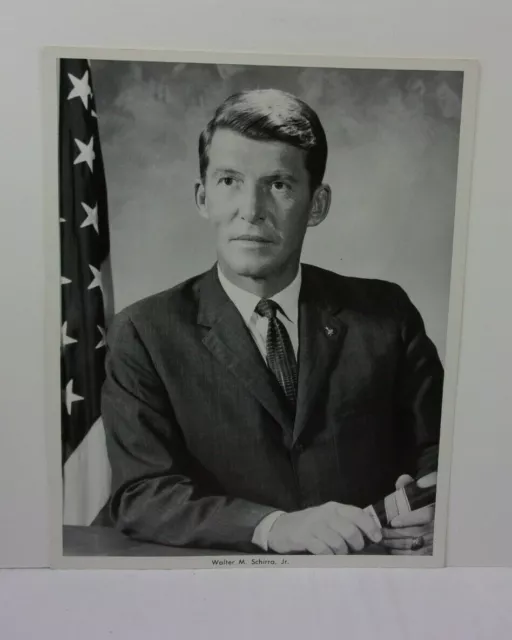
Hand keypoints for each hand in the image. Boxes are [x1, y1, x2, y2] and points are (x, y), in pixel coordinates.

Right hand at [267, 502, 382, 554]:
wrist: (281, 527)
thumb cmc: (311, 525)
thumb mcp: (328, 518)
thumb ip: (346, 522)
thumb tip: (369, 535)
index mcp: (334, 508)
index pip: (357, 513)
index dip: (369, 526)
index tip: (377, 538)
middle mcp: (325, 514)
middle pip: (350, 530)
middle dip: (356, 544)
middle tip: (354, 549)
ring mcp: (314, 525)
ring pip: (338, 542)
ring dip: (342, 552)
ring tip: (338, 554)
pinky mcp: (304, 537)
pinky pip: (323, 550)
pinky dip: (329, 556)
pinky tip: (327, 556)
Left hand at [381, 472, 436, 555]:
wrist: (440, 515)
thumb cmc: (426, 503)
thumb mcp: (419, 492)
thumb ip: (410, 487)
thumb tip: (403, 480)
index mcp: (437, 509)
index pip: (425, 516)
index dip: (409, 520)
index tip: (393, 522)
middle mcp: (439, 526)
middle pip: (416, 533)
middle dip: (395, 535)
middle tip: (380, 533)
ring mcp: (437, 541)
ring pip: (416, 545)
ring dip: (396, 545)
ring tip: (382, 542)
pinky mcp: (434, 552)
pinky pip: (418, 556)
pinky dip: (404, 554)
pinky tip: (392, 550)